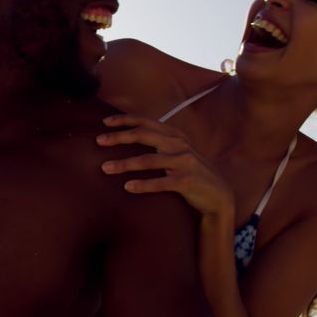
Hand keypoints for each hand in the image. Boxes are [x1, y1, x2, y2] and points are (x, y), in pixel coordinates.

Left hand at [96, 114, 234, 216]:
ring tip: (105, 168)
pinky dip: (143, 184)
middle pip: (144, 135)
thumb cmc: (191, 173)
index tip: (104, 122)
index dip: (125, 120)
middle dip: (119, 137)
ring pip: (149, 160)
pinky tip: (128, 187)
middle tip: (98, 141)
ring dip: (124, 164)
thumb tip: (130, 136)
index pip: (146, 121)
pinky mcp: (187, 181)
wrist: (218, 196)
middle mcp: (180, 145)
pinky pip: (161, 182)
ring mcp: (184, 162)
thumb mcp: (178, 153)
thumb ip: (160, 143)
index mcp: (175, 135)